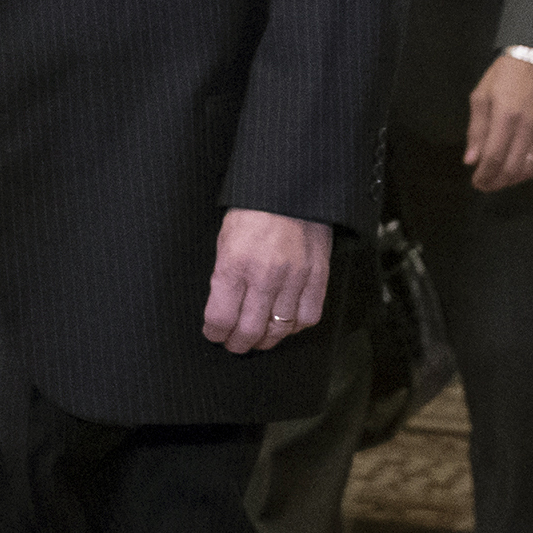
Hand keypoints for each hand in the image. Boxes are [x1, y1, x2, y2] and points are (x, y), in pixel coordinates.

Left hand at [202, 208, 330, 353]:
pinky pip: (308, 317)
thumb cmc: (253, 210)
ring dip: (266, 340)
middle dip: (238, 344)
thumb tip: (222, 308)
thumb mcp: (225, 238)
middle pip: (250, 331)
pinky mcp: (318, 276)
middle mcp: (265, 275)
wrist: (291, 188)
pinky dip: (296, 327)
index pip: (221, 317)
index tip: (214, 333)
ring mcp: (295, 277)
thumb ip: (224, 276)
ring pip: (280, 330)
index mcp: (235, 263)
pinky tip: (286, 323)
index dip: (215, 333)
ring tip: (259, 338)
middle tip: (234, 344)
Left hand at [462, 53, 532, 192]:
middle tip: (484, 185)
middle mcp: (527, 126)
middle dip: (496, 182)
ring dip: (512, 180)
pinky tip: (517, 173)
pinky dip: (529, 173)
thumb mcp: (480, 97)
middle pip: (512, 168)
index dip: (484, 175)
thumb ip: (476, 131)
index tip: (475, 181)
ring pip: (529, 169)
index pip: (494, 157)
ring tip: (498, 181)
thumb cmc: (502, 76)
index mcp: (505, 115)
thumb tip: (471, 161)